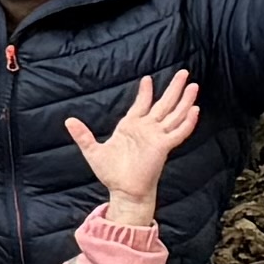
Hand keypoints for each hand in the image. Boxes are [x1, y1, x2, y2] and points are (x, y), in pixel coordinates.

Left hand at [65, 68, 200, 222]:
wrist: (123, 190)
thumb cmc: (111, 173)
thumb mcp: (93, 151)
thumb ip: (83, 135)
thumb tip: (68, 120)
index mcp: (131, 126)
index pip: (142, 104)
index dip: (145, 92)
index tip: (147, 78)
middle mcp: (147, 129)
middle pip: (164, 104)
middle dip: (174, 88)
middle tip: (184, 72)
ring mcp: (157, 137)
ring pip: (175, 114)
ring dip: (185, 100)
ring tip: (194, 86)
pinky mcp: (164, 147)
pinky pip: (179, 132)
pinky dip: (187, 122)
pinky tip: (195, 109)